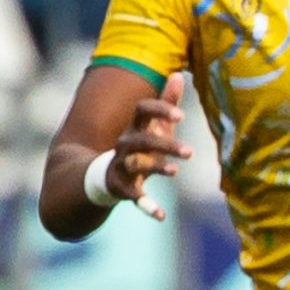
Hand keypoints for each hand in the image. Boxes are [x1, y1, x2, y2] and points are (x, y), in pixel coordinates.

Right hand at [105, 72, 191, 220]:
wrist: (99, 176)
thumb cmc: (138, 147)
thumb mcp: (153, 126)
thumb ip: (166, 103)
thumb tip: (179, 74)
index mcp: (136, 127)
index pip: (142, 110)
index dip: (160, 110)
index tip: (181, 115)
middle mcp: (125, 145)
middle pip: (141, 140)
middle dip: (164, 144)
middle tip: (190, 152)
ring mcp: (121, 166)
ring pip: (135, 165)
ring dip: (155, 168)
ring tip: (175, 171)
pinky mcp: (121, 188)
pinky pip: (133, 197)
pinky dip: (147, 206)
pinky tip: (161, 216)